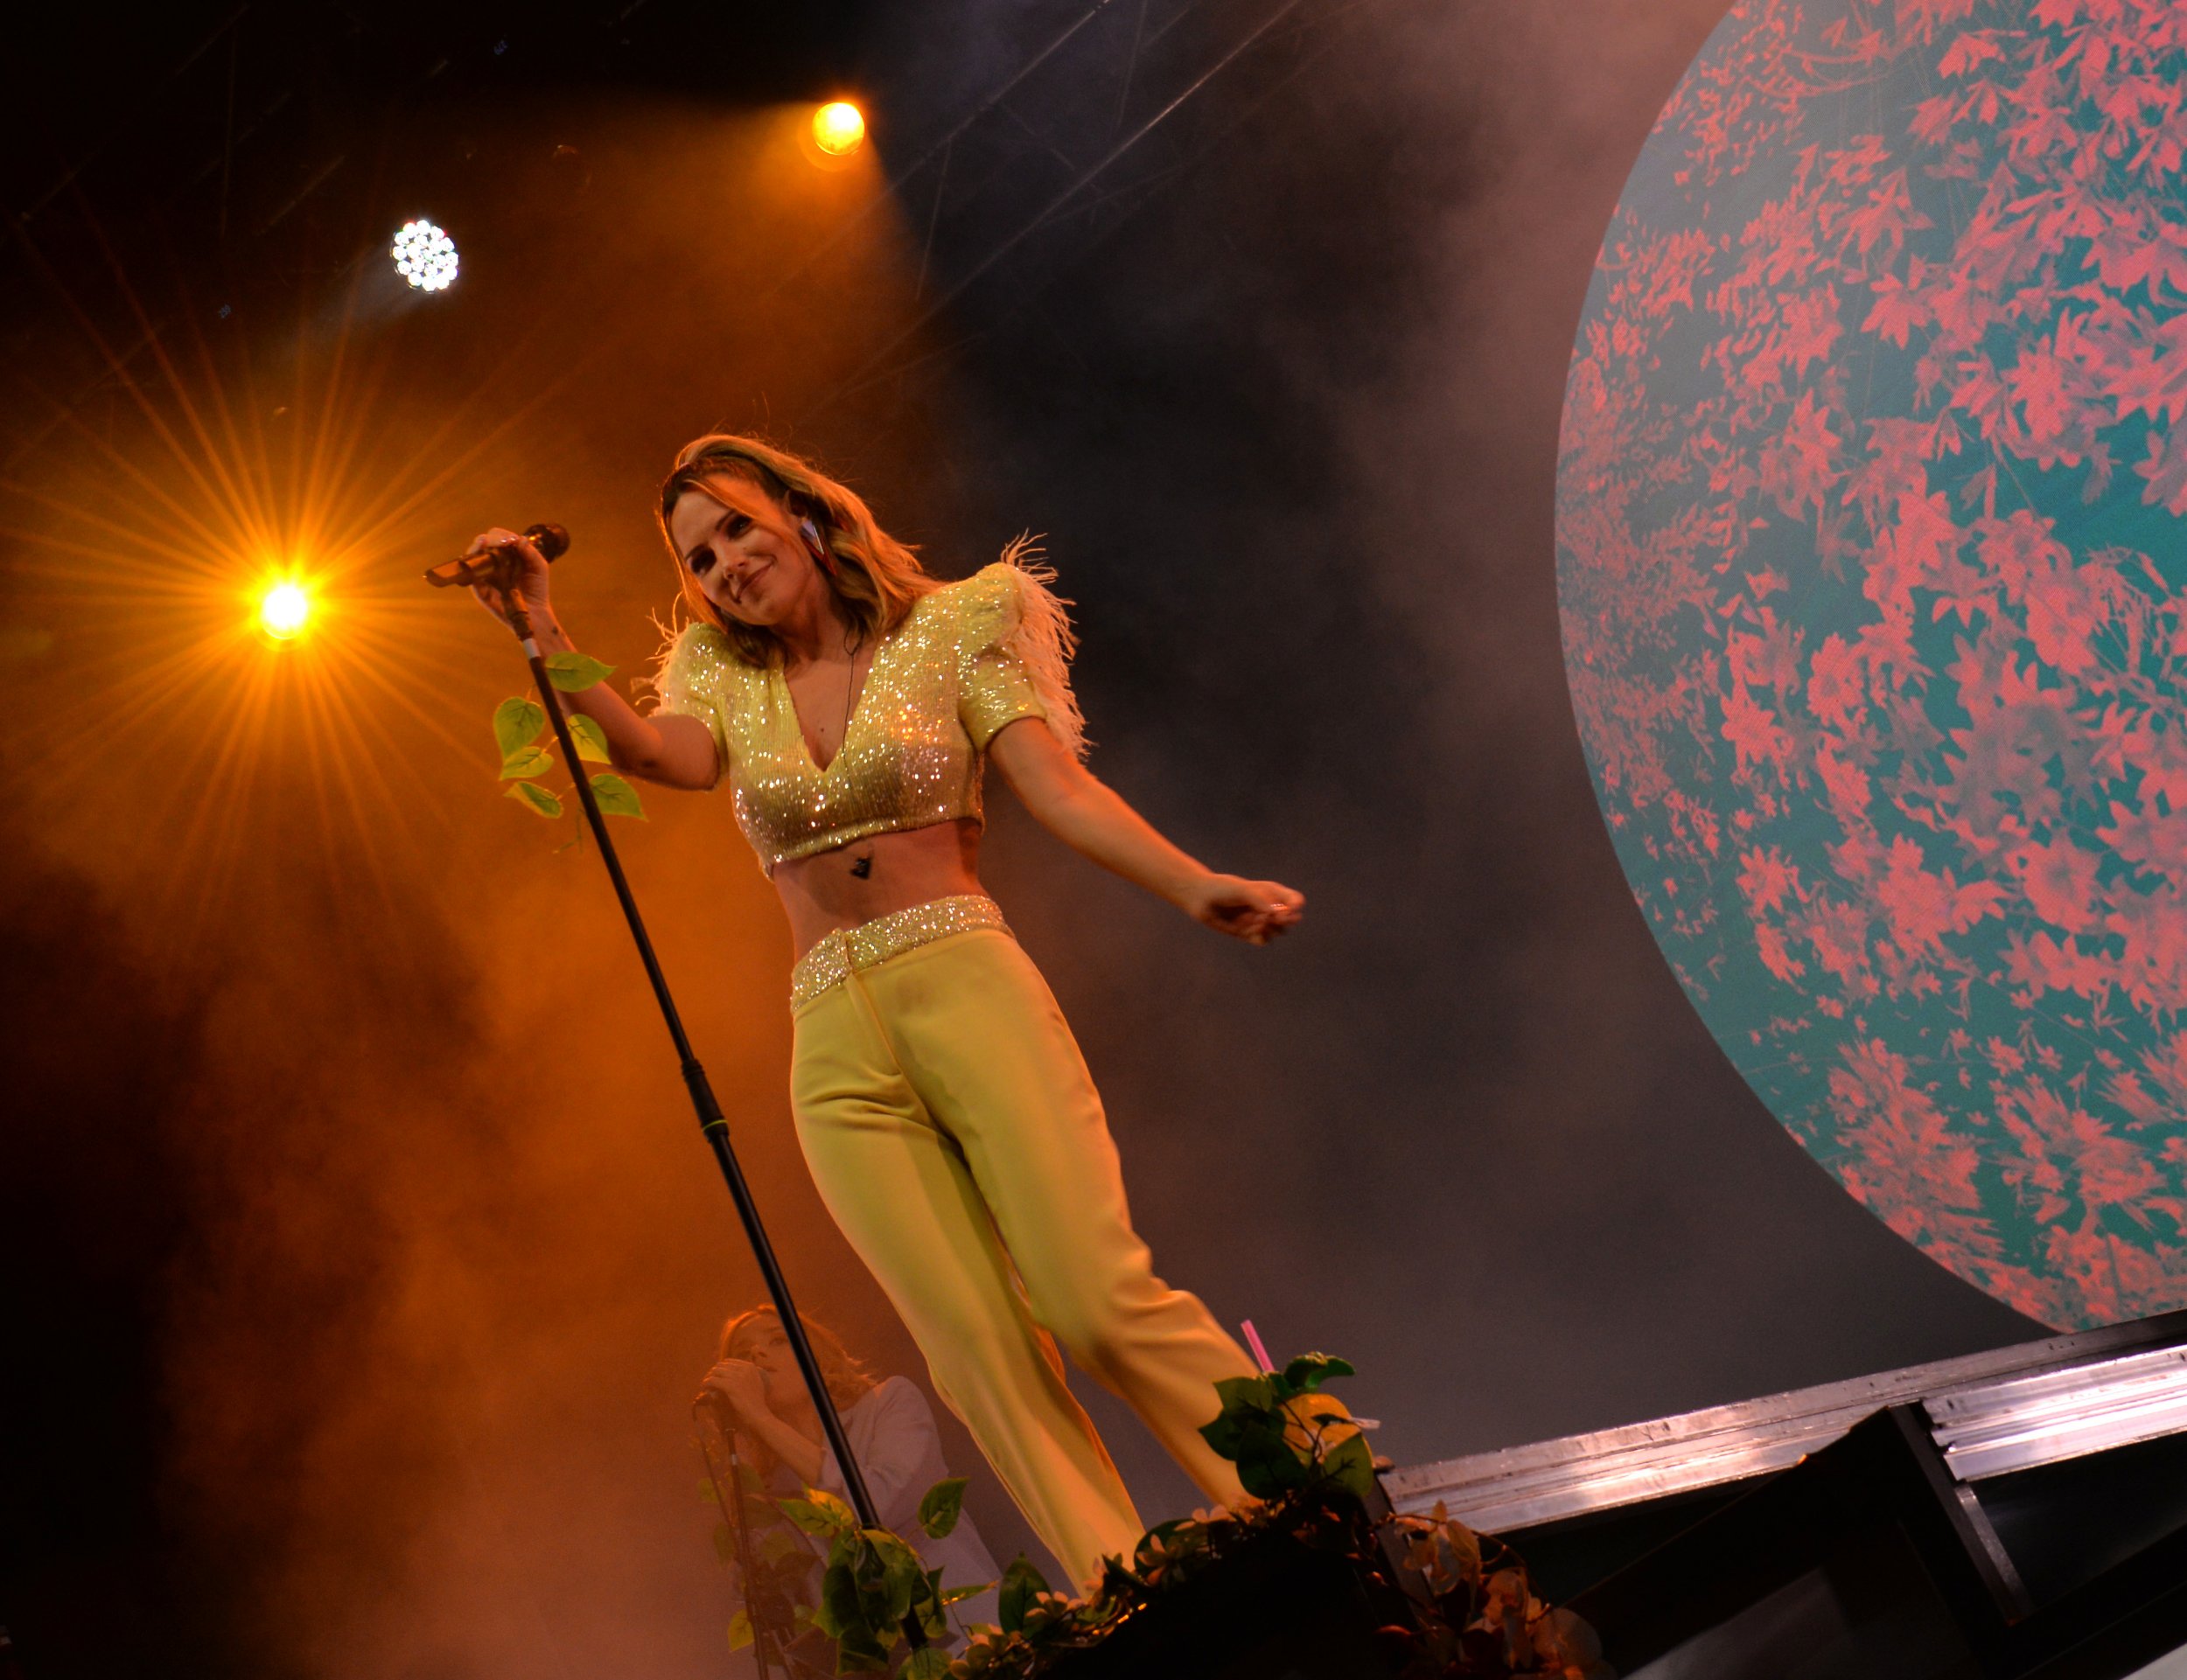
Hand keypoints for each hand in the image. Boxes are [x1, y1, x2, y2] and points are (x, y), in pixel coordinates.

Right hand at [464, 525, 554, 629]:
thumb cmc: (537, 588)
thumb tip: (519, 539)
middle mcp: (492, 563)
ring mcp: (484, 576)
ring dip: (477, 547)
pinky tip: (478, 560)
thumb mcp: (539, 567)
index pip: (497, 538)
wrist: (535, 612)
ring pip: (472, 557)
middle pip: (482, 544)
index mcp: (504, 555)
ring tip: (484, 542)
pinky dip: (471, 567)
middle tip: (502, 542)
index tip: (512, 541)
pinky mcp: (480, 590)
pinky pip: (471, 578)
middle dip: (490, 539)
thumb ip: (530, 552)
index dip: (502, 536)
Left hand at [698, 1357, 770, 1420]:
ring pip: (714, 1372)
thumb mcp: (755, 1384)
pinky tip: (704, 1389)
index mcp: (750, 1366)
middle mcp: (744, 1368)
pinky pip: (712, 1380)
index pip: (728, 1362)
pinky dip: (706, 1384)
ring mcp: (737, 1376)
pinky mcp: (730, 1386)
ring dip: (708, 1379)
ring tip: (705, 1387)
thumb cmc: (756, 1403)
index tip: (715, 1378)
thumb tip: (731, 1374)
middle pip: (720, 1366)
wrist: (758, 1415)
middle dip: (712, 1374)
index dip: (720, 1370)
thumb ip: (746, 1376)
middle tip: (709, 1384)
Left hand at [1182, 875, 1303, 944]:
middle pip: (1291, 919)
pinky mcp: (1249, 933)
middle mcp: (1268, 908)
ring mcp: (1259, 921)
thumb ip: (1260, 901)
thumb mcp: (1243, 890)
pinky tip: (1250, 929)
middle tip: (1276, 918)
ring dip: (1272, 929)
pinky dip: (1260, 936)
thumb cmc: (1223, 889)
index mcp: (1272, 892)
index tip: (1291, 908)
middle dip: (1287, 920)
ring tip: (1258, 921)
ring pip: (1278, 932)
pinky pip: (1263, 940)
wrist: (1202, 899)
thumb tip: (1276, 915)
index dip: (1296, 905)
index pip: (1295, 900)